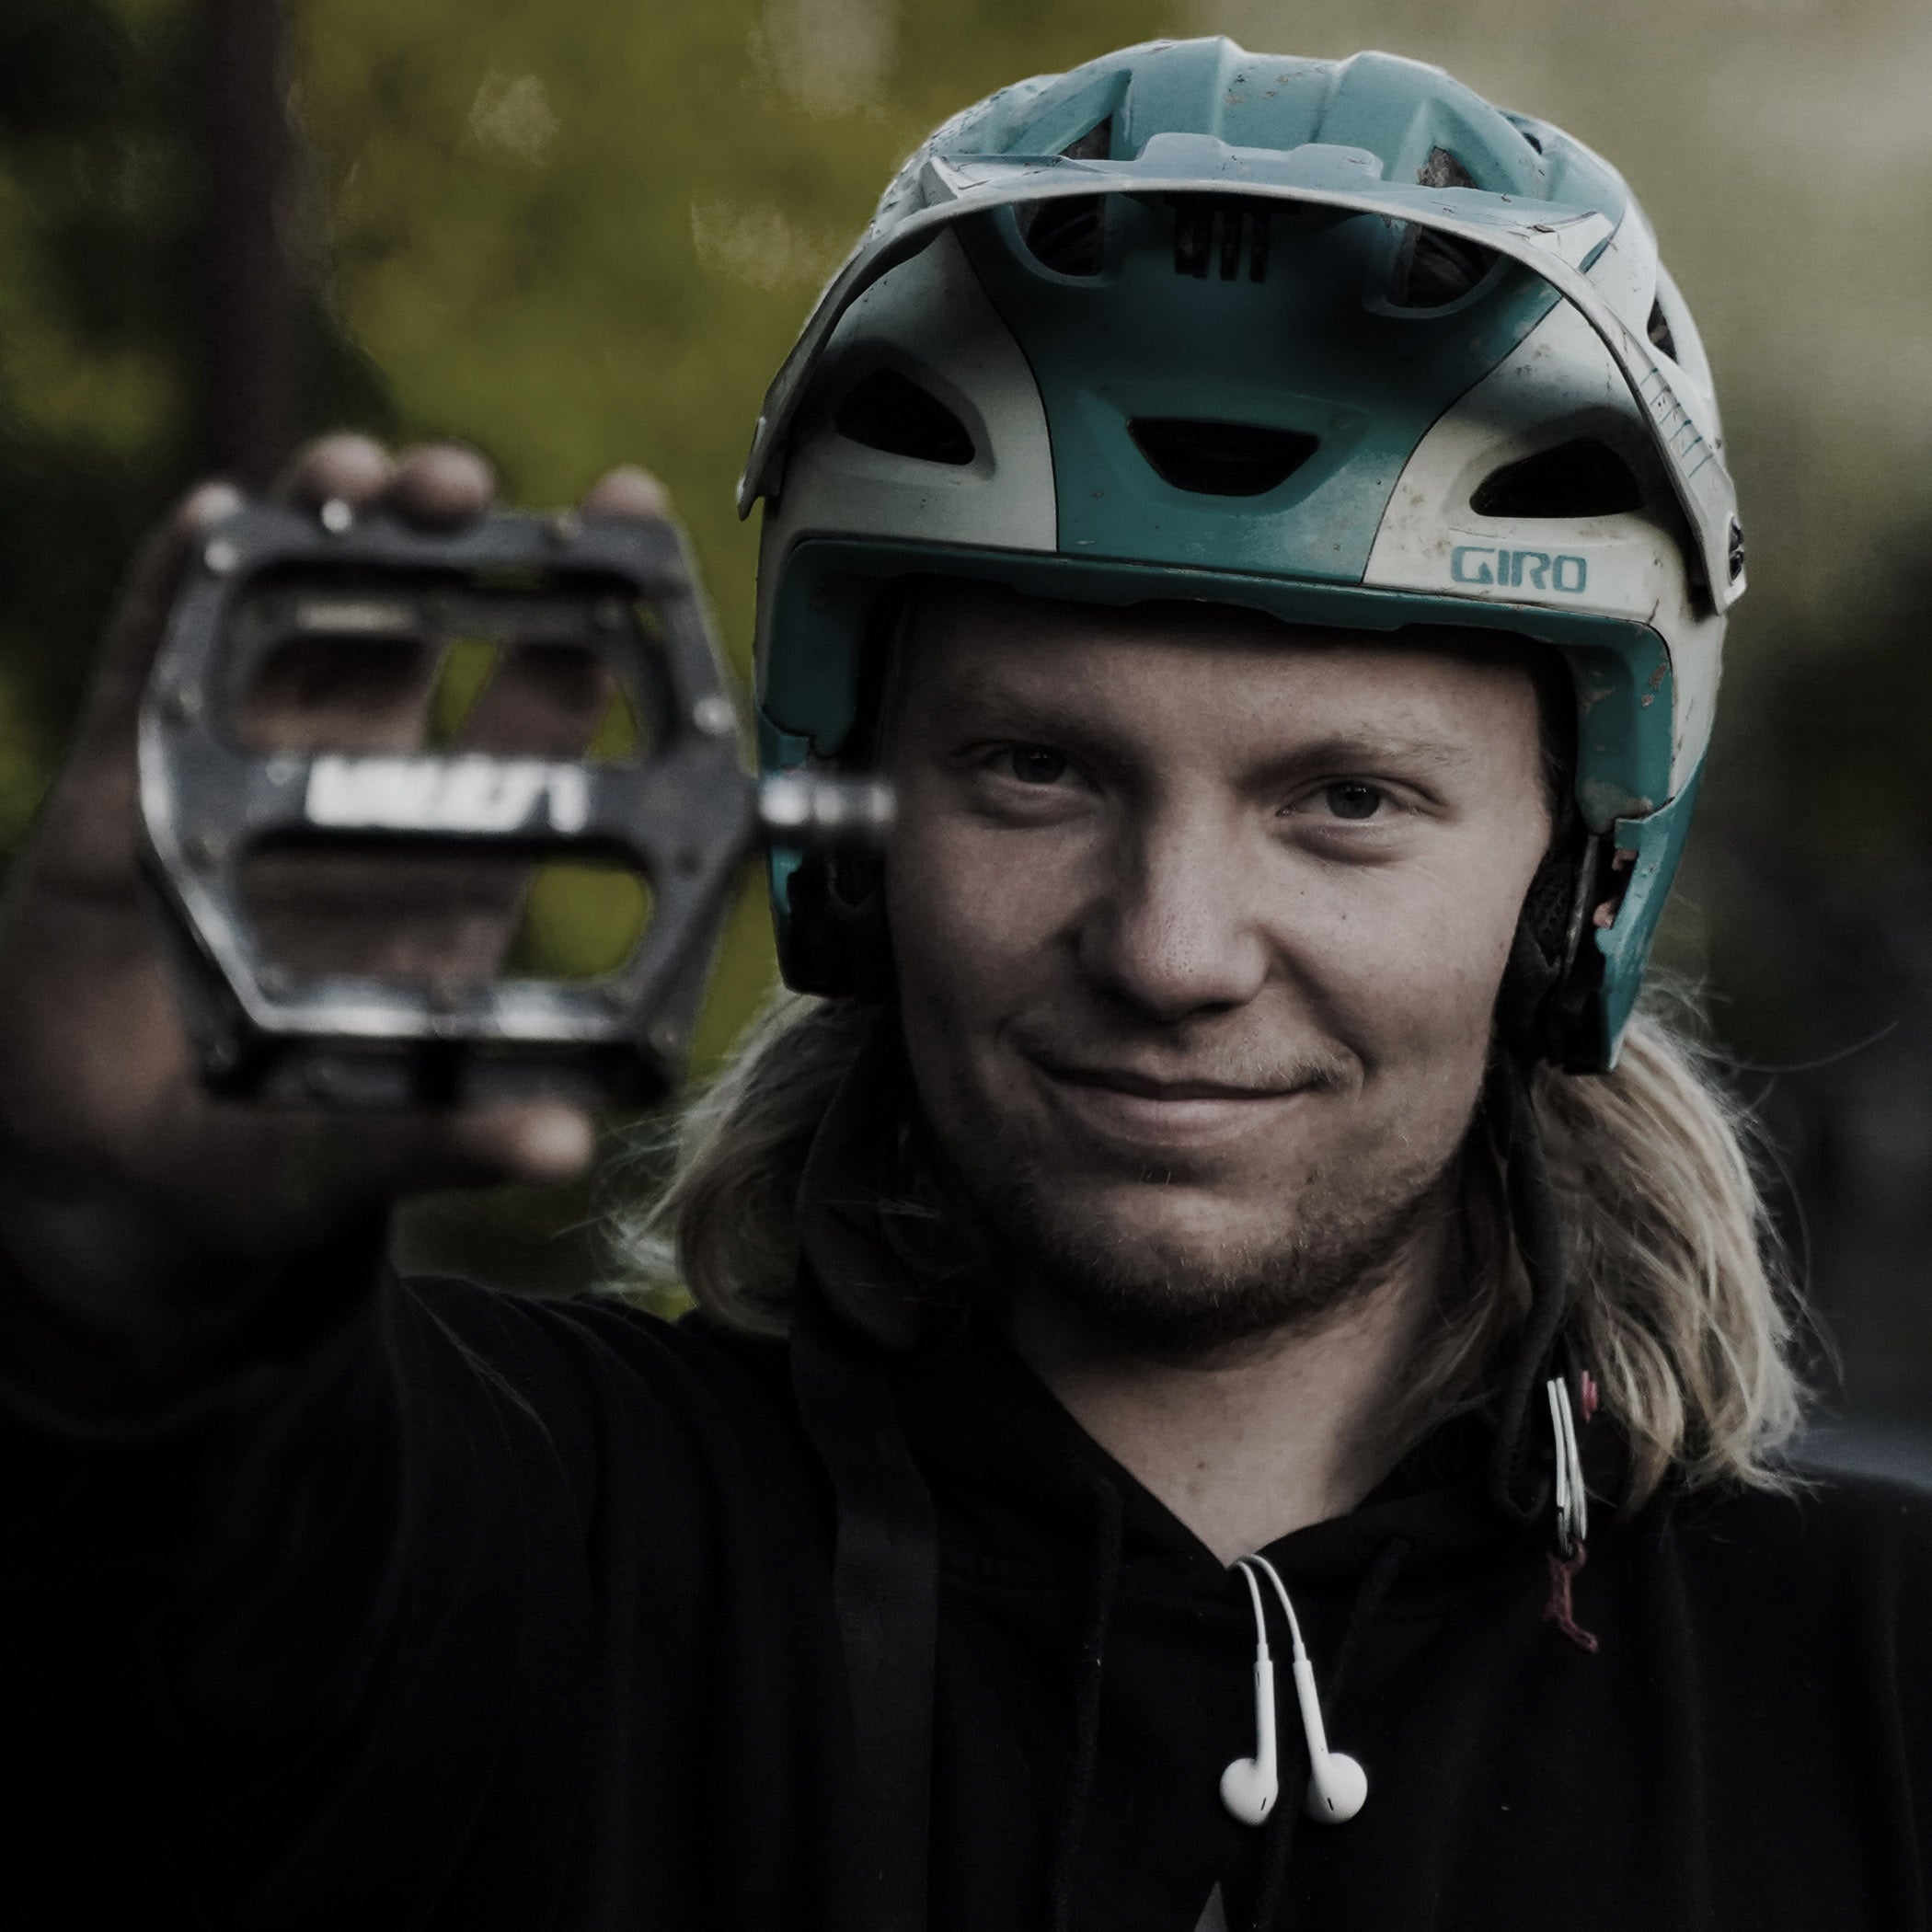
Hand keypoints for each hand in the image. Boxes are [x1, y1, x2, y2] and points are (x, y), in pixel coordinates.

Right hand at [0, 437, 673, 1409]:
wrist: (112, 1195)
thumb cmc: (265, 1169)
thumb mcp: (356, 1154)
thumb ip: (443, 1141)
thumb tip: (560, 1147)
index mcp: (446, 867)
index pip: (535, 712)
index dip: (583, 618)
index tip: (625, 518)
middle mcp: (354, 800)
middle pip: (415, 629)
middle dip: (444, 540)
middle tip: (463, 481)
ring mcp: (235, 779)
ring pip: (290, 617)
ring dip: (323, 532)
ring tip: (354, 476)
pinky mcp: (120, 788)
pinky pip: (149, 662)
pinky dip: (174, 589)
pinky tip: (213, 518)